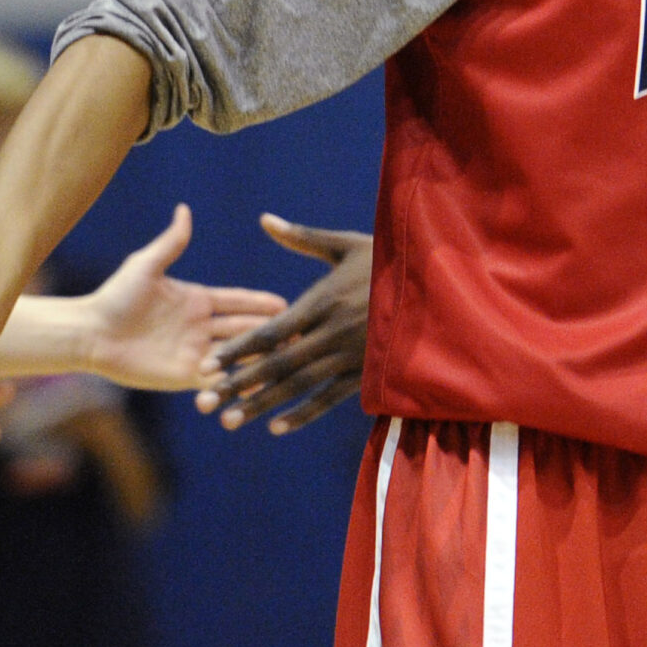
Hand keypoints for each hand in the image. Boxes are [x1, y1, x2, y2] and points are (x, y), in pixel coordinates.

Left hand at [81, 205, 286, 388]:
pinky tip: (260, 385)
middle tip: (301, 334)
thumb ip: (171, 243)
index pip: (238, 301)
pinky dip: (239, 382)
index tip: (287, 303)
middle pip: (244, 329)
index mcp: (196, 299)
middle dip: (271, 331)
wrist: (90, 335)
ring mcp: (196, 353)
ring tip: (288, 362)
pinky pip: (218, 381)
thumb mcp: (146, 266)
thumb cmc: (114, 296)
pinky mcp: (186, 377)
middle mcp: (201, 327)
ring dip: (260, 358)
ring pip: (237, 356)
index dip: (261, 303)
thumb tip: (184, 209)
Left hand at [196, 215, 371, 433]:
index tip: (208, 364)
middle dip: (239, 384)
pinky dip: (304, 413)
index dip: (237, 350)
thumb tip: (265, 220)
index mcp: (322, 301)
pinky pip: (331, 397)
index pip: (270, 331)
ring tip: (231, 420)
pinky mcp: (368, 373)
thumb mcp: (347, 244)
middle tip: (205, 402)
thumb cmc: (391, 260)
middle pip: (277, 364)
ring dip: (263, 404)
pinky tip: (276, 427)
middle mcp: (332, 332)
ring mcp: (350, 357)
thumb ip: (303, 238)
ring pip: (299, 385)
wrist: (441, 287)